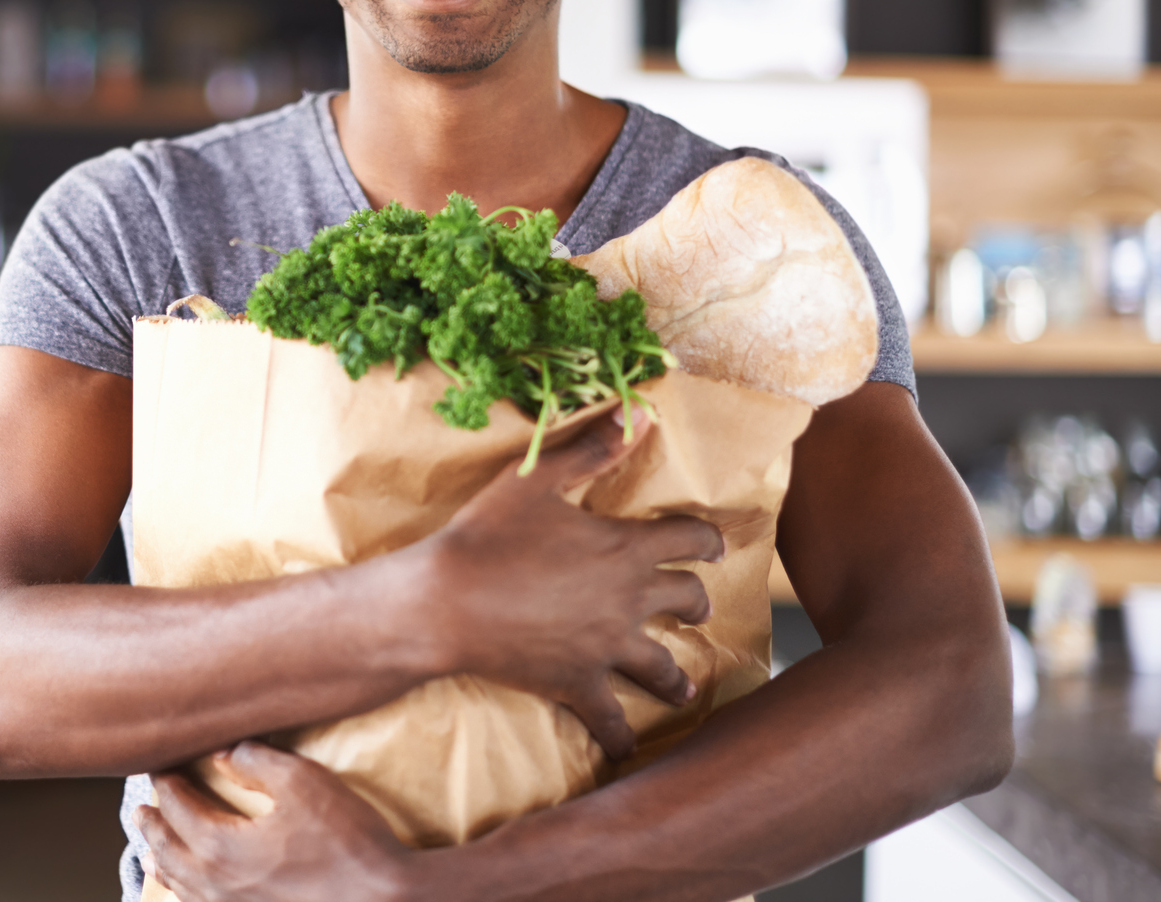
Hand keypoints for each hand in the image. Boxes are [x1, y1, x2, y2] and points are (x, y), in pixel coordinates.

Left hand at [139, 742, 414, 901]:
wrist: (383, 901)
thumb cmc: (346, 841)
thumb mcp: (303, 782)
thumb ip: (257, 761)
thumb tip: (224, 750)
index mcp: (220, 846)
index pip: (178, 807)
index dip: (166, 783)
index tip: (158, 766)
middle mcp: (217, 885)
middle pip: (169, 851)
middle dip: (153, 826)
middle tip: (142, 809)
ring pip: (183, 888)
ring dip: (163, 863)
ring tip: (152, 852)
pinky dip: (189, 896)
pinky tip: (196, 894)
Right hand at [414, 405, 722, 759]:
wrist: (445, 603)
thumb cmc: (486, 534)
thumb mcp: (536, 478)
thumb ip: (590, 447)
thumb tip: (638, 414)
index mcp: (625, 548)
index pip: (690, 539)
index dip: (708, 538)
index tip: (714, 544)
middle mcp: (628, 601)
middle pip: (687, 601)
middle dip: (696, 600)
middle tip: (696, 605)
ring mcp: (606, 648)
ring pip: (663, 668)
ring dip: (677, 675)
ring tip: (683, 684)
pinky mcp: (578, 684)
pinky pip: (611, 720)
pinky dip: (622, 737)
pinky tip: (627, 747)